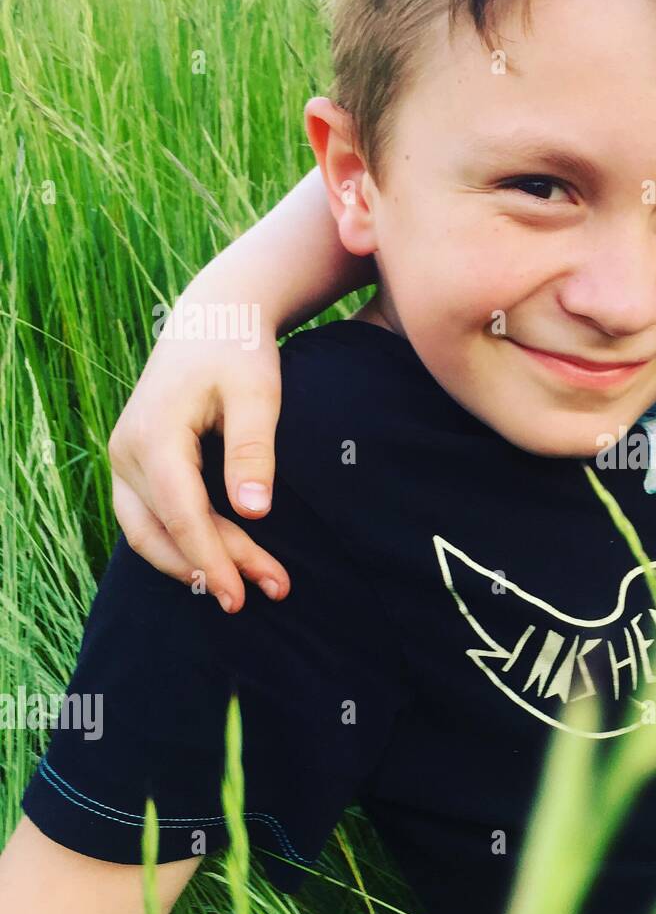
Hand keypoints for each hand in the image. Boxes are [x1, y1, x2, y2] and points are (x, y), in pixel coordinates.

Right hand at [108, 319, 289, 612]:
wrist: (214, 317)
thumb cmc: (239, 350)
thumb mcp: (257, 394)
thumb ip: (253, 451)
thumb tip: (256, 513)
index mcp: (155, 435)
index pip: (182, 514)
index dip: (213, 559)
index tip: (243, 595)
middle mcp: (127, 451)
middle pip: (163, 531)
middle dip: (213, 568)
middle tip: (272, 591)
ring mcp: (126, 459)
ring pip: (150, 532)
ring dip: (197, 563)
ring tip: (252, 586)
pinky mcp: (138, 464)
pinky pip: (152, 517)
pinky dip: (185, 543)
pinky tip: (225, 560)